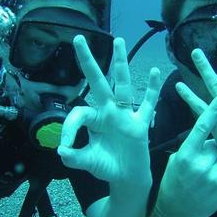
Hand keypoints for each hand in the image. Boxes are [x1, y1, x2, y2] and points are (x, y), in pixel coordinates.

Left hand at [58, 36, 161, 185]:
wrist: (126, 177)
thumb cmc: (106, 166)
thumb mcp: (86, 162)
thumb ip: (73, 157)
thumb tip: (61, 150)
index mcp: (93, 119)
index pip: (79, 112)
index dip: (69, 127)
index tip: (65, 145)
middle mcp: (108, 111)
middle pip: (98, 82)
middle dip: (88, 61)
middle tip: (78, 38)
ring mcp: (125, 115)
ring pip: (123, 85)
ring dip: (120, 64)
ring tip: (118, 41)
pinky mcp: (140, 124)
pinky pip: (148, 104)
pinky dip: (152, 90)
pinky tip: (155, 72)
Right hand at [155, 92, 216, 216]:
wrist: (176, 214)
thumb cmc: (173, 184)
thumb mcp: (175, 161)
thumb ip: (191, 147)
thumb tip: (206, 135)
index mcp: (186, 154)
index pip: (203, 126)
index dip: (215, 109)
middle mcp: (201, 164)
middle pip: (215, 144)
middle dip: (211, 149)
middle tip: (201, 164)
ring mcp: (214, 177)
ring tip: (204, 177)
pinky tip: (210, 185)